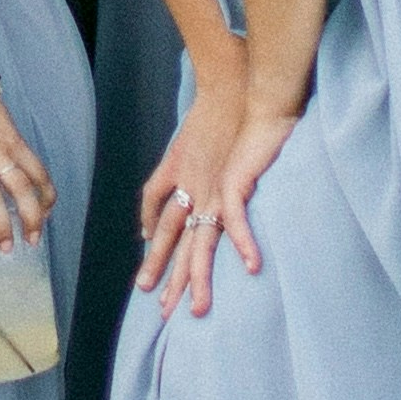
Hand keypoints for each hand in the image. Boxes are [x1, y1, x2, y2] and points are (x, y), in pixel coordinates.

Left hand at [140, 45, 296, 319]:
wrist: (241, 90)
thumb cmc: (223, 112)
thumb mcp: (193, 141)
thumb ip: (183, 166)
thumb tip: (180, 188)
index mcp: (182, 178)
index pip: (161, 218)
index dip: (154, 242)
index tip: (148, 261)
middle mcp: (192, 188)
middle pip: (174, 239)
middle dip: (167, 275)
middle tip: (158, 307)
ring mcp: (211, 188)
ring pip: (200, 241)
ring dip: (197, 277)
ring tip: (198, 309)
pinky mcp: (234, 181)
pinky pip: (235, 219)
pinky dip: (243, 243)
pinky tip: (252, 268)